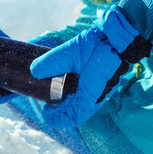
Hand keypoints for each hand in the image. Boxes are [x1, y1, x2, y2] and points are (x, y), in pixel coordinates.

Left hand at [30, 5, 151, 127]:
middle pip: (79, 112)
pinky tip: (68, 92)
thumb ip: (51, 62)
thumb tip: (34, 71)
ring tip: (54, 101)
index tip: (46, 116)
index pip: (76, 114)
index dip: (60, 119)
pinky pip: (90, 97)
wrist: (118, 34)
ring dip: (69, 106)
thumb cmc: (97, 43)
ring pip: (85, 105)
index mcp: (93, 90)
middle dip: (62, 113)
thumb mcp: (70, 51)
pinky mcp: (104, 82)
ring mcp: (104, 89)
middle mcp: (100, 94)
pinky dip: (77, 98)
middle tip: (47, 108)